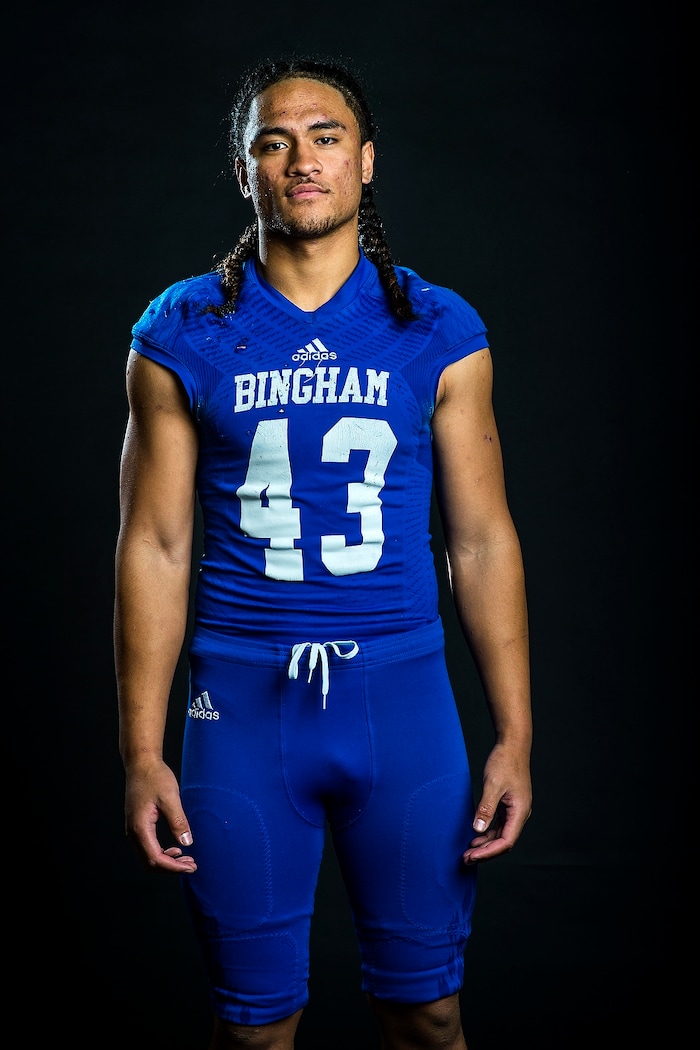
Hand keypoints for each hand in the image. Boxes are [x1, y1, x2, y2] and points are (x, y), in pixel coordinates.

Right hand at [123, 758, 196, 872]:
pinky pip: (148, 847)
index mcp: (140, 827)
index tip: (191, 867)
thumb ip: (178, 821)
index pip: (155, 858)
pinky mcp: (138, 825)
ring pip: (148, 856)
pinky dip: (162, 853)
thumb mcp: (170, 797)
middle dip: (171, 867)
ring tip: (187, 859)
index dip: (174, 867)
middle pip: (150, 862)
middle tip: (192, 865)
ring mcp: (134, 829)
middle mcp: (133, 832)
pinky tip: (176, 848)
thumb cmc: (155, 777)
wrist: (141, 763)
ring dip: (167, 861)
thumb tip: (187, 843)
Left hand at [462, 743, 531, 864]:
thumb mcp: (493, 785)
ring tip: (468, 852)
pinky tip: (475, 836)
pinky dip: (488, 833)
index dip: (489, 852)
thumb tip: (477, 829)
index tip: (472, 856)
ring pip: (501, 835)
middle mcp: (520, 814)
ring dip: (486, 844)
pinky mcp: (509, 805)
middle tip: (466, 859)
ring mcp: (515, 810)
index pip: (506, 842)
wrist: (512, 745)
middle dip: (485, 852)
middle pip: (504, 842)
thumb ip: (486, 808)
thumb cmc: (504, 762)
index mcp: (520, 812)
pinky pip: (499, 825)